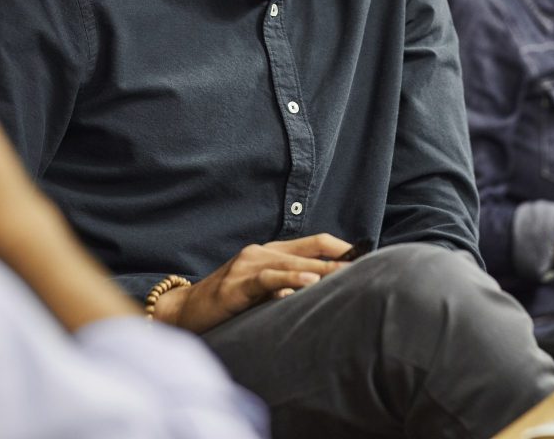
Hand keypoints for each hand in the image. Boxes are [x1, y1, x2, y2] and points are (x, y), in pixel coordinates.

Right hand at [153, 233, 351, 332]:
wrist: (185, 310)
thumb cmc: (226, 303)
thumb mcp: (262, 291)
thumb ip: (287, 287)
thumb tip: (322, 291)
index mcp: (270, 251)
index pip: (315, 242)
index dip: (342, 248)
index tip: (367, 258)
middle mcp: (261, 252)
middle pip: (310, 250)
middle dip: (340, 259)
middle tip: (368, 266)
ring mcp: (248, 264)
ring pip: (292, 262)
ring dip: (322, 269)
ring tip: (347, 274)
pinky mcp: (238, 283)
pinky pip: (268, 278)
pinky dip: (290, 279)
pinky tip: (309, 284)